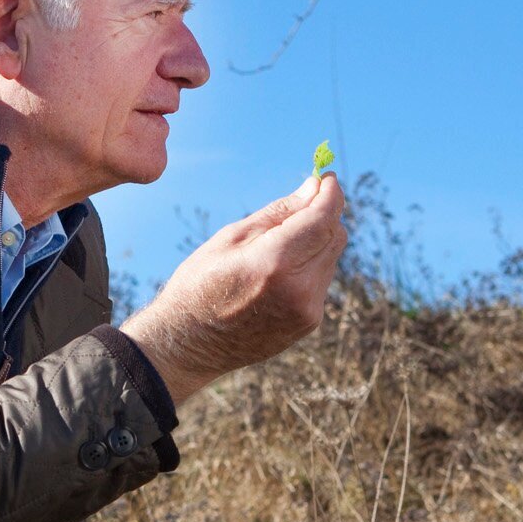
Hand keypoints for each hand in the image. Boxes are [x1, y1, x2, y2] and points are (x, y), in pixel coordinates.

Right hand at [120, 172, 347, 404]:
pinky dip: (310, 266)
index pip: (322, 218)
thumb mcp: (231, 237)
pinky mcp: (308, 324)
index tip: (326, 177)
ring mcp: (307, 311)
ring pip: (331, 258)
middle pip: (335, 236)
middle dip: (324, 214)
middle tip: (303, 202)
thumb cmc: (200, 284)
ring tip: (277, 246)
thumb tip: (313, 187)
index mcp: (275, 262)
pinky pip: (322, 281)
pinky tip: (278, 273)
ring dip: (316, 241)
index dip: (330, 193)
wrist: (188, 344)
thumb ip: (279, 213)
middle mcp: (299, 289)